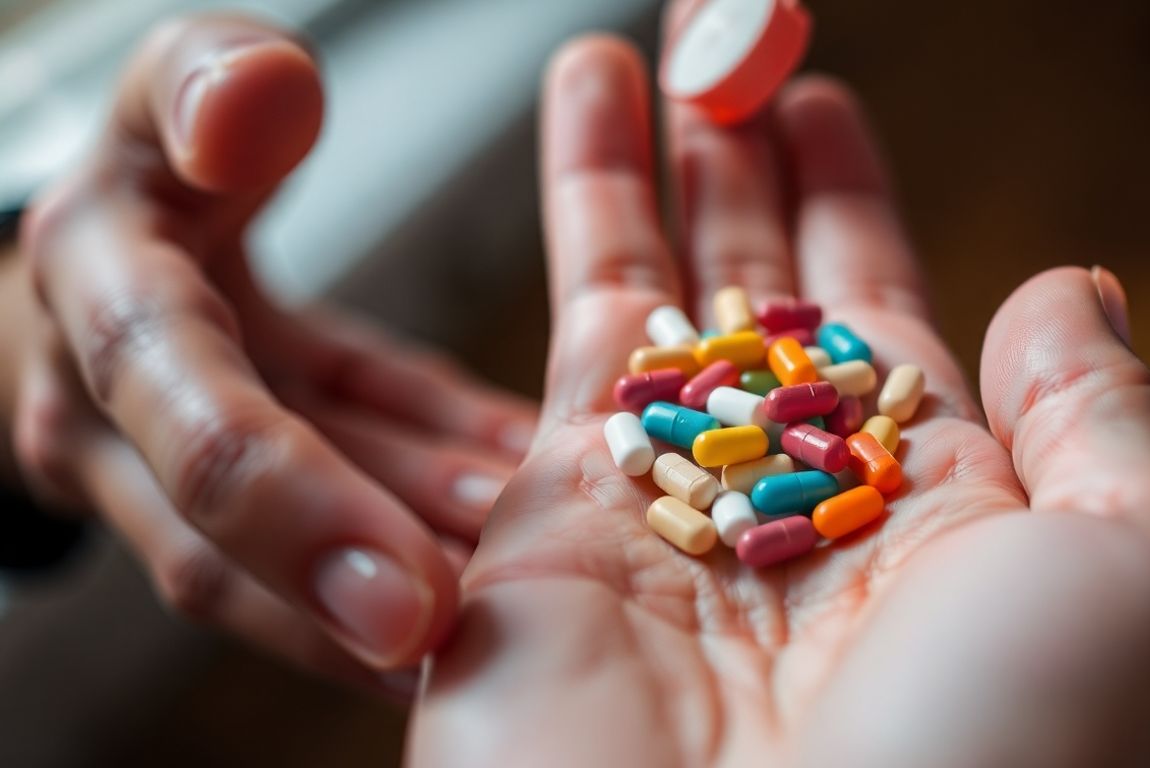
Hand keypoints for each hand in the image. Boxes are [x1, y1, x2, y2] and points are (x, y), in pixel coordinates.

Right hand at [8, 14, 535, 693]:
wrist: (122, 234)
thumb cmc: (161, 150)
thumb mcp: (174, 85)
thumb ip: (211, 81)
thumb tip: (264, 91)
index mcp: (106, 311)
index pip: (192, 426)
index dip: (294, 512)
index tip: (404, 592)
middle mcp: (118, 421)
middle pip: (220, 547)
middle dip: (348, 602)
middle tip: (477, 642)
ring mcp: (178, 470)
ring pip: (293, 553)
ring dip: (405, 573)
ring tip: (531, 595)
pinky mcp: (252, 485)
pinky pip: (350, 502)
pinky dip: (429, 517)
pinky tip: (529, 526)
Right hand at [408, 26, 1149, 767]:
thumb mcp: (1148, 574)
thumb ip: (1101, 416)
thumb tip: (1068, 285)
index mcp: (936, 520)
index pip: (881, 324)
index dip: (852, 206)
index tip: (821, 102)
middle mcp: (793, 518)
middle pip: (755, 300)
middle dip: (736, 174)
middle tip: (720, 52)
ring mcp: (663, 525)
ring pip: (648, 306)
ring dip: (639, 174)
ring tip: (624, 58)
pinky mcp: (546, 536)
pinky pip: (565, 349)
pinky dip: (575, 221)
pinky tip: (582, 121)